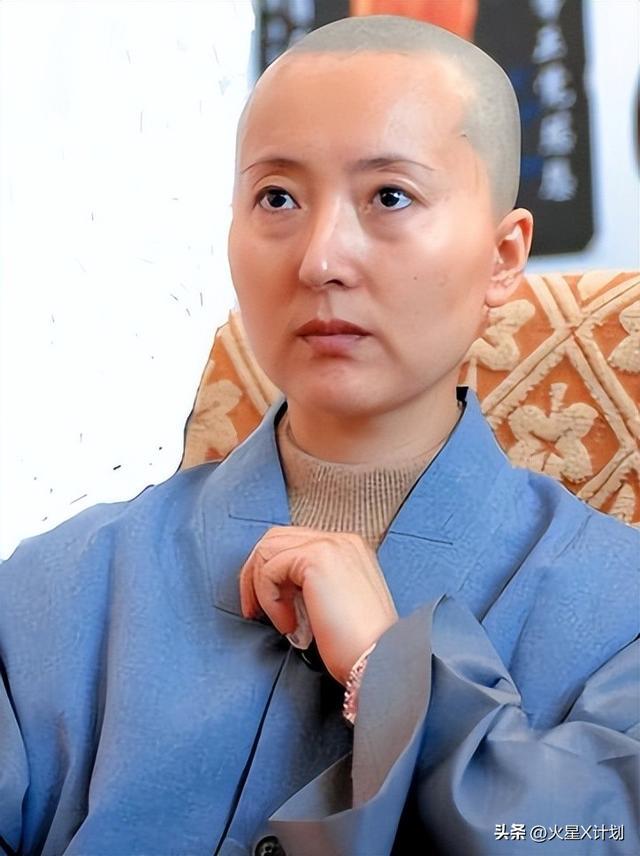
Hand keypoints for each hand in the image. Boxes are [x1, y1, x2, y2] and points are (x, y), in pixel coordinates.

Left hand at [239, 526, 397, 684]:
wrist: (381, 661)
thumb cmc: (359, 648)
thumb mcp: (334, 606)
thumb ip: (311, 586)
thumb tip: (277, 587)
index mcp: (348, 549)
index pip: (294, 543)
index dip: (271, 573)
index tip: (263, 608)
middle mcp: (341, 539)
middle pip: (276, 538)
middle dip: (255, 573)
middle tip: (253, 611)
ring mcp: (330, 544)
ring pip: (268, 549)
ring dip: (260, 587)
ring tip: (279, 621)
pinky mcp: (316, 557)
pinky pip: (270, 569)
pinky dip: (269, 600)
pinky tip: (288, 625)